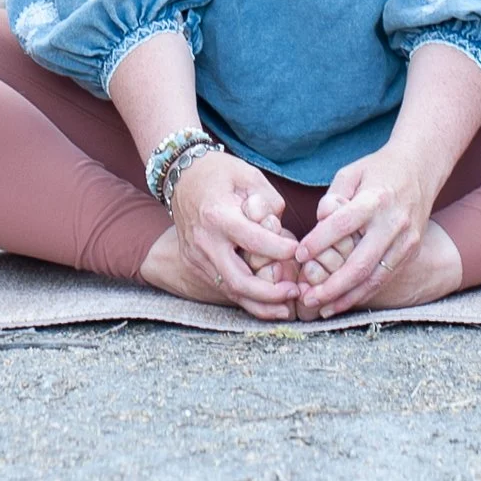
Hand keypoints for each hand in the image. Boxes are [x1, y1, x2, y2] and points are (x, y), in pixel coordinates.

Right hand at [164, 149, 298, 313]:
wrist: (181, 175)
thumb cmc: (219, 172)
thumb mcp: (249, 175)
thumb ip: (269, 202)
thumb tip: (280, 231)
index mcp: (218, 217)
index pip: (254, 242)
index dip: (280, 250)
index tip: (299, 251)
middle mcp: (205, 242)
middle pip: (239, 280)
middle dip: (270, 294)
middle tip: (295, 292)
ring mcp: (196, 257)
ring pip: (230, 291)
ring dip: (259, 304)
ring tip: (285, 309)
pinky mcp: (195, 264)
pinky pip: (222, 287)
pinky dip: (245, 298)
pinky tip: (265, 302)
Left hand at [294, 152, 454, 318]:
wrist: (420, 167)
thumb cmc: (378, 169)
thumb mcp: (351, 172)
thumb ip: (333, 198)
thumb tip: (319, 223)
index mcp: (376, 199)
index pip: (343, 225)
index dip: (319, 242)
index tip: (298, 255)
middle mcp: (393, 223)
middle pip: (361, 263)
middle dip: (332, 286)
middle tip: (307, 298)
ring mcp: (406, 240)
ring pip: (375, 278)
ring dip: (347, 298)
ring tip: (323, 309)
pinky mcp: (411, 251)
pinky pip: (385, 278)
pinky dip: (364, 293)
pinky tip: (344, 301)